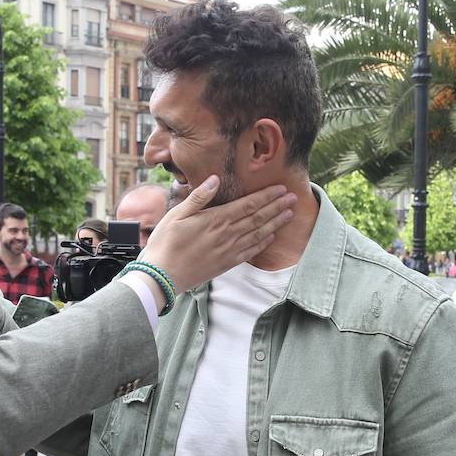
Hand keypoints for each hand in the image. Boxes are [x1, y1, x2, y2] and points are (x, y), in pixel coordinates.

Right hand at [140, 177, 295, 293]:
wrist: (163, 276)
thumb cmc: (165, 243)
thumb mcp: (176, 214)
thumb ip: (198, 197)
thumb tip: (214, 179)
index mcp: (216, 219)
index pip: (248, 204)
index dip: (266, 196)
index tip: (281, 188)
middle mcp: (227, 234)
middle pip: (258, 218)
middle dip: (277, 206)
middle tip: (293, 197)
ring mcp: (229, 251)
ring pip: (259, 234)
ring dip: (276, 222)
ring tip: (290, 213)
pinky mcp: (226, 264)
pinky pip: (250, 251)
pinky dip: (263, 242)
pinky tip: (272, 236)